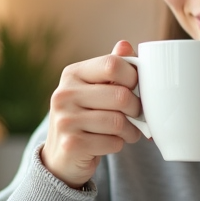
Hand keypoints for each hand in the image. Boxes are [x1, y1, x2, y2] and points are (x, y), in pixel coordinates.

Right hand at [41, 40, 143, 188]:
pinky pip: (112, 143)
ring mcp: (64, 120)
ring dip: (131, 131)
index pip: (112, 64)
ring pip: (118, 122)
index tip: (136, 88)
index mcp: (72, 74)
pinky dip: (118, 145)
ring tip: (128, 132)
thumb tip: (126, 45)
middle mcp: (64, 94)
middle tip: (137, 115)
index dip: (134, 77)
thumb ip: (113, 68)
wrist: (62, 155)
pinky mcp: (71, 144)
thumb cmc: (87, 116)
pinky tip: (110, 143)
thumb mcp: (96, 88)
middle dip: (137, 109)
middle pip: (120, 96)